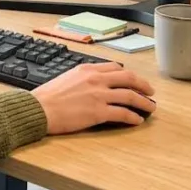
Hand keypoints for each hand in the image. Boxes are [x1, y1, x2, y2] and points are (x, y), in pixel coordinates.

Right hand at [31, 62, 156, 132]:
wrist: (39, 109)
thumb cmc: (47, 97)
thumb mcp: (66, 77)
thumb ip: (83, 78)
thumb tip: (92, 84)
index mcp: (87, 69)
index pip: (115, 67)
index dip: (128, 74)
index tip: (134, 80)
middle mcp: (96, 79)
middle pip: (128, 78)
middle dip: (143, 85)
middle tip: (151, 92)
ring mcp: (99, 95)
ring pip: (130, 96)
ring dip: (144, 102)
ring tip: (151, 107)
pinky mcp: (99, 112)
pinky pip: (123, 113)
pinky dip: (133, 117)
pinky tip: (137, 121)